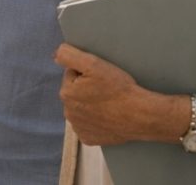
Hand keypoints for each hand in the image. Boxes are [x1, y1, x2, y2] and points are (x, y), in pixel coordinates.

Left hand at [55, 43, 174, 146]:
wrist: (139, 116)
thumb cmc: (118, 89)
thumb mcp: (93, 63)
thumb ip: (68, 55)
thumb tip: (56, 55)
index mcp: (66, 93)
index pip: (72, 74)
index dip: (86, 72)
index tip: (100, 77)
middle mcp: (68, 112)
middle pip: (76, 92)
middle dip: (87, 88)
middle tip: (106, 89)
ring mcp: (78, 128)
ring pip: (82, 108)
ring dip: (90, 104)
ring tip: (108, 103)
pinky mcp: (89, 139)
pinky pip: (89, 125)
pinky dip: (96, 121)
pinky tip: (107, 116)